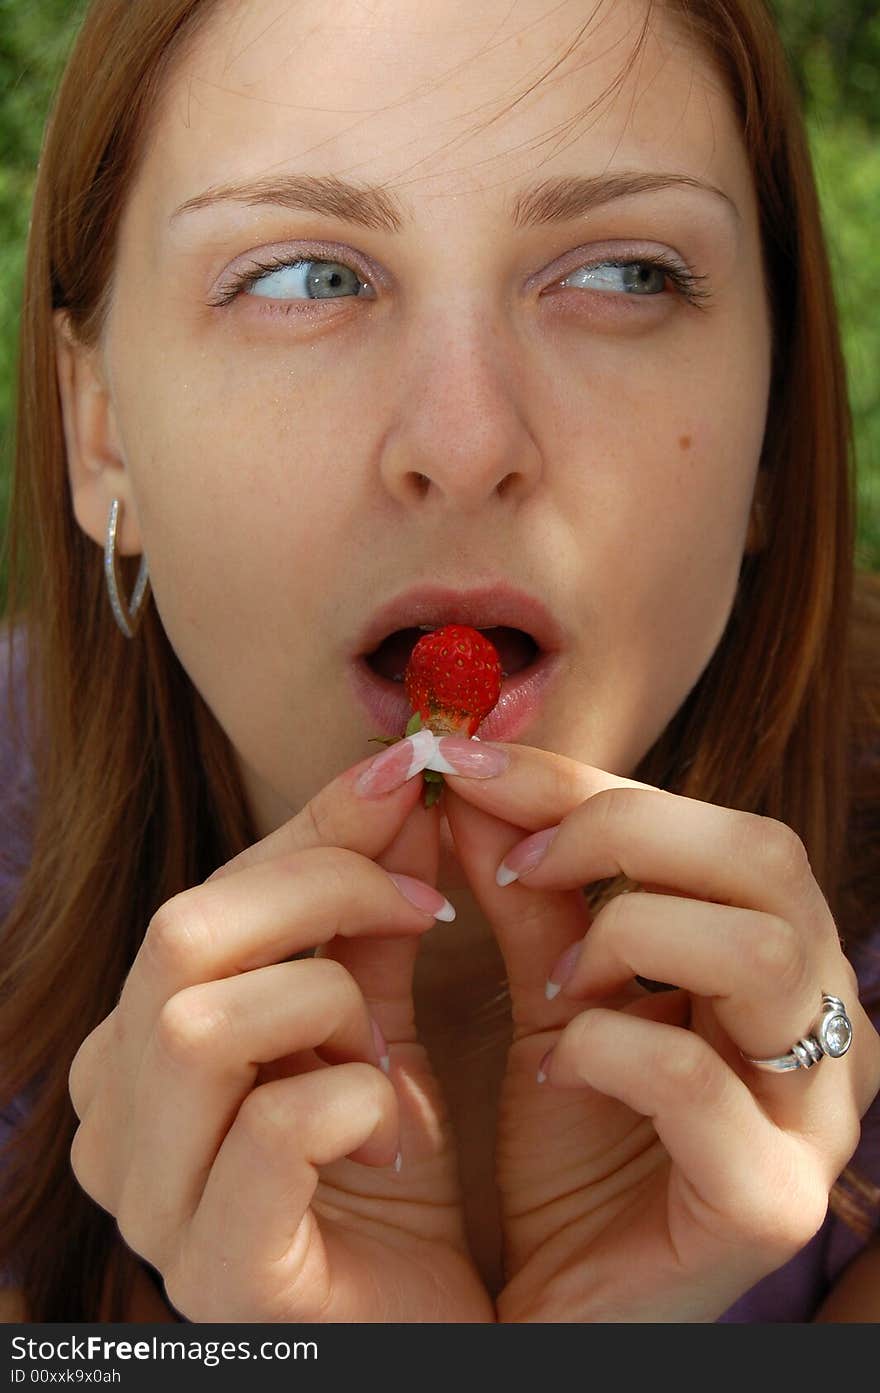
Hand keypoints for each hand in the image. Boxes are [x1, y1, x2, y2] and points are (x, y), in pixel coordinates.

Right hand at [68, 744, 492, 1322]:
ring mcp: (153, 1206)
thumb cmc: (387, 1179)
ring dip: (329, 1007)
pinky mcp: (219, 1276)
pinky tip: (394, 1130)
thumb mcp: (373, 1023)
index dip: (310, 830)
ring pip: (195, 1024)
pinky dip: (351, 1099)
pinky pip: (268, 1132)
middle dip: (319, 891)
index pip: (205, 898)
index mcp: (138, 1050)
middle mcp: (117, 1122)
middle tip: (422, 904)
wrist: (423, 1330)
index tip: (407, 778)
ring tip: (387, 1054)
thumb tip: (399, 786)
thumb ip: (366, 918)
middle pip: (178, 938)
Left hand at [441, 744, 879, 1320]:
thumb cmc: (575, 1141)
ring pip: (764, 953)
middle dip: (620, 834)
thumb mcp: (552, 993)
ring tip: (556, 983)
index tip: (465, 765)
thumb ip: (529, 890)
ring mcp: (815, 1118)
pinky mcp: (771, 1204)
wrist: (564, 1302)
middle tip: (517, 865)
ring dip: (628, 937)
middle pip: (768, 860)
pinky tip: (557, 1070)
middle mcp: (829, 1026)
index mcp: (789, 962)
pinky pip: (698, 1081)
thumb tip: (470, 782)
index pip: (718, 824)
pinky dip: (607, 1049)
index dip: (587, 781)